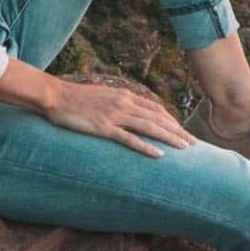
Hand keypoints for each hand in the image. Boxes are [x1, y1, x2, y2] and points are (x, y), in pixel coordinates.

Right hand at [42, 78, 195, 157]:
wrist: (56, 96)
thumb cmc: (76, 98)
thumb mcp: (102, 96)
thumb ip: (117, 103)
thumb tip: (129, 112)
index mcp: (124, 95)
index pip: (155, 108)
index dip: (171, 120)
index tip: (182, 131)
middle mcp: (124, 103)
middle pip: (158, 118)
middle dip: (178, 131)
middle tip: (193, 143)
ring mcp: (115, 115)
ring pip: (150, 128)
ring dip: (170, 138)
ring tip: (185, 149)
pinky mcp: (104, 128)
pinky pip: (130, 139)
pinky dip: (146, 147)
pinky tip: (160, 155)